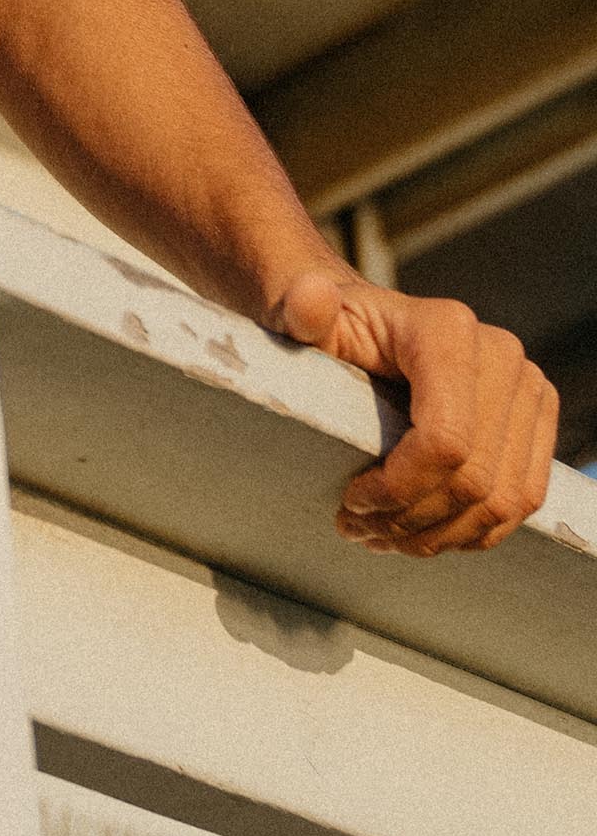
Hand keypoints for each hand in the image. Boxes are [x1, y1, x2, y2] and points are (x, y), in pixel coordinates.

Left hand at [271, 263, 557, 554]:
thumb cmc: (328, 325)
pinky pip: (519, 501)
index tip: (352, 501)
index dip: (400, 488)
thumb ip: (299, 308)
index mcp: (447, 330)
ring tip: (384, 536)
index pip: (444, 441)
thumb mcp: (299, 313)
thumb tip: (309, 299)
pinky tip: (422, 532)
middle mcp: (500, 356)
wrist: (362, 322)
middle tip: (358, 530)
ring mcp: (527, 390)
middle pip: (473, 479)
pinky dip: (471, 530)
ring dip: (440, 535)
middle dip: (412, 519)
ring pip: (500, 501)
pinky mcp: (536, 423)